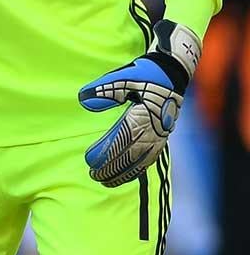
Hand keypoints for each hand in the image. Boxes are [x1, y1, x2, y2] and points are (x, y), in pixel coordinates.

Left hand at [78, 19, 199, 186]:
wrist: (172, 74)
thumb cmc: (145, 74)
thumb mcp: (124, 78)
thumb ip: (104, 89)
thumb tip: (83, 100)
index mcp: (144, 114)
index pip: (123, 139)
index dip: (107, 152)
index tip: (91, 162)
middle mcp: (154, 128)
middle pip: (132, 154)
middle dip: (113, 167)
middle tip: (93, 175)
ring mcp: (160, 134)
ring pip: (142, 159)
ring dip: (124, 172)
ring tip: (106, 181)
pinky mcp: (162, 136)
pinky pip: (151, 156)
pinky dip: (138, 168)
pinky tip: (126, 176)